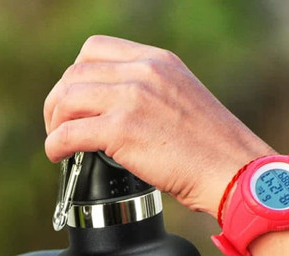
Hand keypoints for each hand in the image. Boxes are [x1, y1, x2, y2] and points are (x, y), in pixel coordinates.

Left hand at [43, 35, 273, 216]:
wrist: (234, 173)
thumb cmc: (215, 152)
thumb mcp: (184, 103)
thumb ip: (152, 98)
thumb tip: (119, 116)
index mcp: (158, 61)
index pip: (96, 51)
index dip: (76, 77)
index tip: (75, 102)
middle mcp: (143, 72)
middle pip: (74, 73)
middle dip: (59, 102)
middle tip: (60, 126)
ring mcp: (132, 98)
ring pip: (67, 99)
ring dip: (54, 123)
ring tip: (58, 144)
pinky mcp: (123, 130)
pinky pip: (70, 132)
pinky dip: (56, 145)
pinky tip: (58, 156)